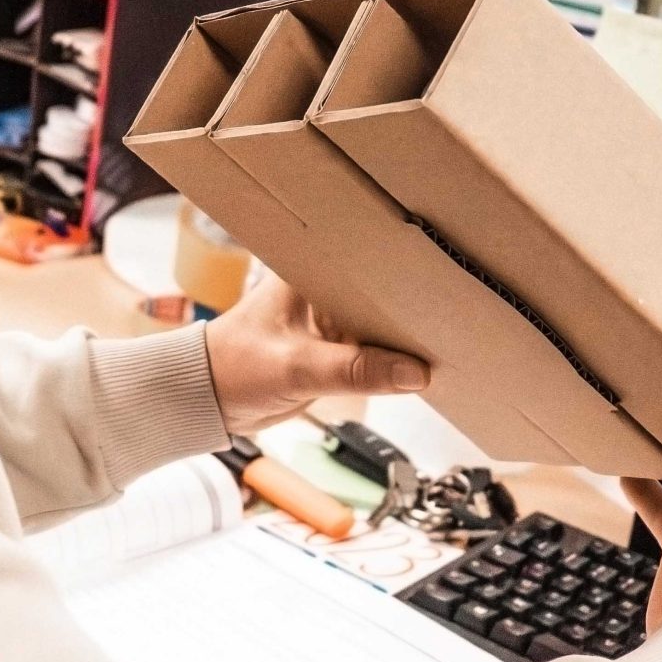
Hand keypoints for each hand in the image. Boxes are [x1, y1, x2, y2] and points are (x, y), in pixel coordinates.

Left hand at [203, 275, 430, 434]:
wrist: (207, 400)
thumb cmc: (234, 367)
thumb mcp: (297, 367)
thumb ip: (355, 370)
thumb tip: (415, 373)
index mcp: (309, 270)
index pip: (366, 261)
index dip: (400, 268)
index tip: (438, 279)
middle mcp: (324, 289)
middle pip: (379, 292)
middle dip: (408, 305)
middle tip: (453, 313)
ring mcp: (330, 320)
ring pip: (379, 324)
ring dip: (403, 336)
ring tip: (446, 339)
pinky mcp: (333, 349)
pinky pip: (371, 352)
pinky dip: (390, 361)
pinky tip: (419, 365)